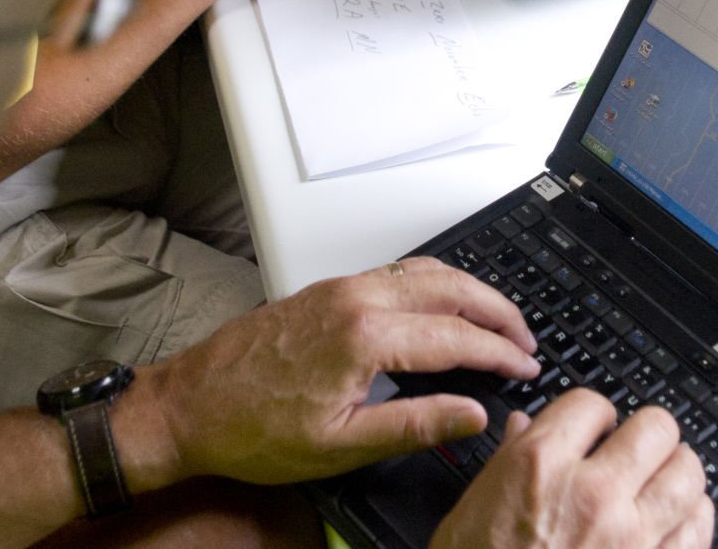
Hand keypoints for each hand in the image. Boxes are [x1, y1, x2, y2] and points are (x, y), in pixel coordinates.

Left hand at [116, 258, 539, 489]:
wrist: (189, 406)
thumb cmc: (252, 430)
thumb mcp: (341, 446)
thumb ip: (415, 426)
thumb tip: (472, 414)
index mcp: (365, 337)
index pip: (456, 337)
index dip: (500, 353)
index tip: (527, 367)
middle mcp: (356, 299)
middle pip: (450, 288)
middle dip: (498, 311)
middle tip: (527, 339)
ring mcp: (340, 288)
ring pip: (425, 272)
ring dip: (470, 290)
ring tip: (498, 320)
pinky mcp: (327, 289)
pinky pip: (397, 272)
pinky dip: (436, 282)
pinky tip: (444, 302)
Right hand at [430, 392, 710, 548]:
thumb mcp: (473, 510)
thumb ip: (508, 461)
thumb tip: (522, 427)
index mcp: (540, 466)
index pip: (592, 403)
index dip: (594, 415)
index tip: (594, 429)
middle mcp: (592, 494)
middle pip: (655, 428)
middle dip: (646, 434)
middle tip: (636, 449)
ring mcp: (631, 538)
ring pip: (688, 474)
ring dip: (676, 473)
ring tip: (663, 480)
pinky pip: (698, 530)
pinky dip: (693, 519)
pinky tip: (677, 519)